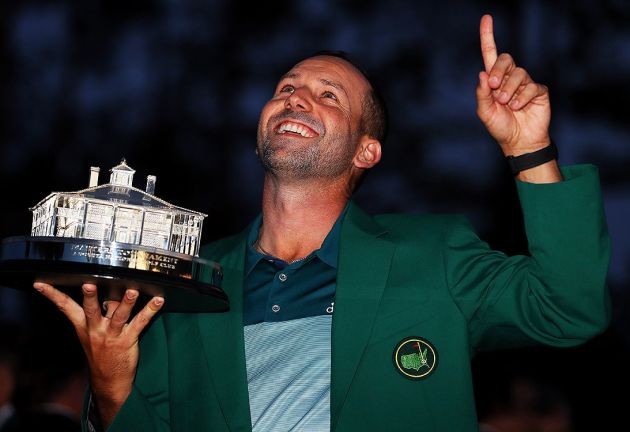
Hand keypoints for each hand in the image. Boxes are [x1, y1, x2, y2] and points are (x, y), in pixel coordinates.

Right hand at [33, 282, 163, 427]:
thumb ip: (95, 313)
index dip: (52, 294)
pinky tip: (158, 301)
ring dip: (126, 301)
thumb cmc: (100, 353)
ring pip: (119, 315)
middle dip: (90, 297)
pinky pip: (140, 322)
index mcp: (83, 326)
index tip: (41, 283)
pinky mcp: (128, 339)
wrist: (108, 381)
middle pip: (92, 309)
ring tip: (132, 290)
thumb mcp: (90, 334)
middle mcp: (96, 329)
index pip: (65, 307)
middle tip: (89, 284)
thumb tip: (102, 289)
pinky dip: (150, 310)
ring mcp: (112, 335)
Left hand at [476, 14, 550, 154]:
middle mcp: (509, 78)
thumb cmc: (500, 127)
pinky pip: (531, 86)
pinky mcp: (538, 90)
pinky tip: (518, 108)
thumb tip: (482, 73)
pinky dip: (522, 98)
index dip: (488, 36)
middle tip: (494, 87)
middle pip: (505, 58)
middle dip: (499, 71)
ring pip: (518, 73)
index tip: (486, 18)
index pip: (490, 55)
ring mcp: (525, 83)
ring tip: (507, 104)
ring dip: (509, 89)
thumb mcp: (485, 112)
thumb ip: (482, 94)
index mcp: (494, 80)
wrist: (518, 142)